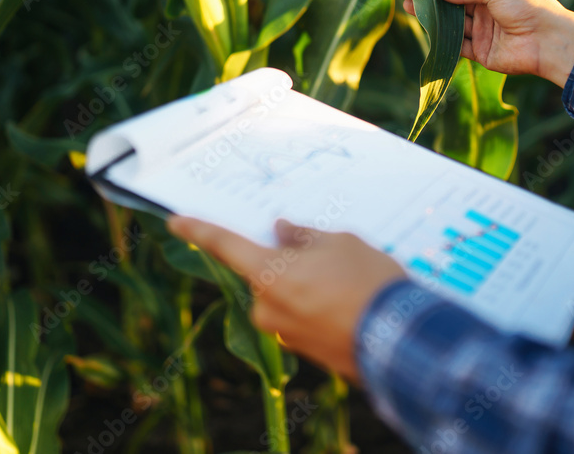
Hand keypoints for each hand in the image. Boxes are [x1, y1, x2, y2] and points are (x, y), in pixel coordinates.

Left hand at [166, 216, 405, 380]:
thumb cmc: (367, 282)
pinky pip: (300, 316)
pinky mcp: (303, 351)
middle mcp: (265, 306)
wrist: (397, 341)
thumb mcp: (339, 242)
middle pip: (264, 272)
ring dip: (304, 284)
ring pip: (284, 295)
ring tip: (347, 279)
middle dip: (286, 260)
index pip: (224, 245)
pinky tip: (348, 300)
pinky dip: (316, 305)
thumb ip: (303, 236)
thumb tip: (282, 231)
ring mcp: (283, 333)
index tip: (176, 222)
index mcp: (268, 273)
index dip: (198, 230)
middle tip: (325, 251)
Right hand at [403, 0, 573, 87]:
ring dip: (434, 21)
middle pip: (455, 8)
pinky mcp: (481, 54)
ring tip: (411, 11)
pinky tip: (427, 32)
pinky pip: (458, 47)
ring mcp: (484, 34)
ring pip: (454, 27)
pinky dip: (443, 41)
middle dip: (433, 3)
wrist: (547, 40)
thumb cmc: (527, 7)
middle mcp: (487, 13)